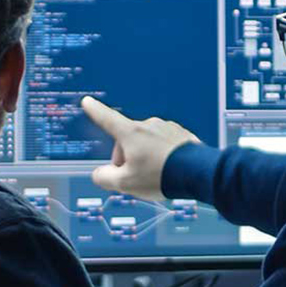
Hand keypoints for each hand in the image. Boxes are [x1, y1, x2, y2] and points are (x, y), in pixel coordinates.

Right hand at [81, 96, 200, 201]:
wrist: (197, 173)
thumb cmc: (160, 176)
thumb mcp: (125, 184)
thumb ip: (105, 178)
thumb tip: (100, 174)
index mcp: (131, 133)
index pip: (106, 118)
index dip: (95, 111)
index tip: (88, 102)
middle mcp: (148, 125)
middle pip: (128, 141)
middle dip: (127, 158)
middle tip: (135, 178)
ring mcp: (166, 128)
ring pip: (147, 144)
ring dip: (146, 158)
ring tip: (157, 177)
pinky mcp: (181, 135)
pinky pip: (165, 145)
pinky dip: (163, 156)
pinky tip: (170, 171)